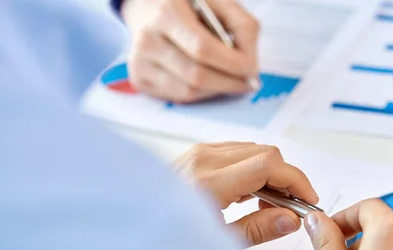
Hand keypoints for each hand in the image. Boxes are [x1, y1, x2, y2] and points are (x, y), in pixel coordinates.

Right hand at [122, 0, 259, 102]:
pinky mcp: (140, 79)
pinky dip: (201, 93)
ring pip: (188, 91)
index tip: (251, 70)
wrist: (148, 8)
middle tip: (247, 82)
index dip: (231, 64)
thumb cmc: (188, 6)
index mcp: (167, 12)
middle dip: (228, 83)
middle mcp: (147, 39)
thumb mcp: (219, 2)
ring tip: (230, 80)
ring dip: (217, 90)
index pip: (202, 49)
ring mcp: (140, 62)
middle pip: (196, 75)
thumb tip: (250, 66)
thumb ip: (242, 27)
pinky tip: (209, 81)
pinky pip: (179, 98)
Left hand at [176, 142, 318, 246]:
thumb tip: (291, 219)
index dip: (296, 180)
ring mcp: (198, 152)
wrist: (131, 226)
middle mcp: (204, 158)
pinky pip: (237, 152)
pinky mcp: (196, 154)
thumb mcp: (216, 243)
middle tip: (291, 208)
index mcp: (208, 181)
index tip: (308, 200)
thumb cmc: (168, 239)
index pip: (269, 165)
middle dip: (286, 178)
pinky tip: (249, 196)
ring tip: (269, 206)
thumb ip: (257, 229)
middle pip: (265, 153)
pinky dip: (253, 169)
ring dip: (270, 174)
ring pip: (253, 150)